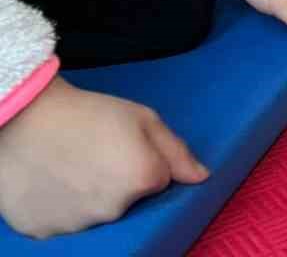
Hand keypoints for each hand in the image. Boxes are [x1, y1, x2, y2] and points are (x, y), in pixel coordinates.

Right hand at [0, 77, 207, 237]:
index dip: (143, 160)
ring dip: (88, 198)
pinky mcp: (43, 232)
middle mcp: (113, 210)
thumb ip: (176, 151)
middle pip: (128, 202)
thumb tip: (202, 177)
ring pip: (95, 215)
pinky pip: (62, 224)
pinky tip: (52, 182)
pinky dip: (60, 208)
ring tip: (70, 166)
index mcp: (143, 179)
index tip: (122, 146)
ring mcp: (77, 225)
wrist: (25, 117)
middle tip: (94, 155)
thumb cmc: (87, 113)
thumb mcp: (142, 118)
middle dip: (118, 182)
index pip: (160, 180)